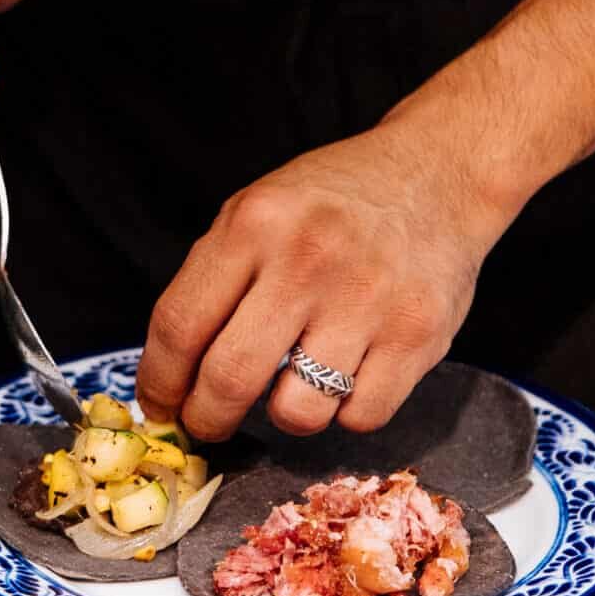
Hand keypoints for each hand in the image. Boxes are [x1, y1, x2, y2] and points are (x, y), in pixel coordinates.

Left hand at [134, 119, 516, 440]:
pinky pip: (360, 418)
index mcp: (255, 223)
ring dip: (283, 412)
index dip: (159, 381)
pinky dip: (345, 410)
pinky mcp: (416, 336)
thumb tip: (172, 368)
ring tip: (292, 383)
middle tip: (207, 422)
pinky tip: (346, 373)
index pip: (180, 324)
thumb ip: (217, 275)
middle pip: (229, 379)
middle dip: (206, 418)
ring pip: (296, 412)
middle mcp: (307, 260)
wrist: (436, 173)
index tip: (158, 406)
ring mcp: (365, 300)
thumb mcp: (261, 206)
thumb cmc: (335, 198)